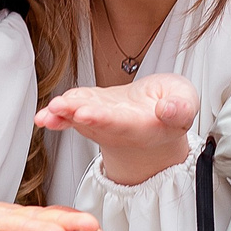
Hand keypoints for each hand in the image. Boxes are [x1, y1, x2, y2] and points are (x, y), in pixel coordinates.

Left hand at [36, 74, 196, 185]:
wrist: (155, 118)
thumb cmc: (170, 108)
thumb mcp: (185, 102)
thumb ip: (181, 107)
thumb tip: (170, 109)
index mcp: (145, 126)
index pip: (123, 122)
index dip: (104, 118)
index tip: (87, 113)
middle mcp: (120, 128)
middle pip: (98, 122)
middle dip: (78, 115)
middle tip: (61, 108)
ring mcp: (102, 122)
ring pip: (82, 118)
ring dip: (64, 115)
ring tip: (51, 109)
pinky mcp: (90, 112)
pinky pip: (72, 116)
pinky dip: (57, 116)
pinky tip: (44, 116)